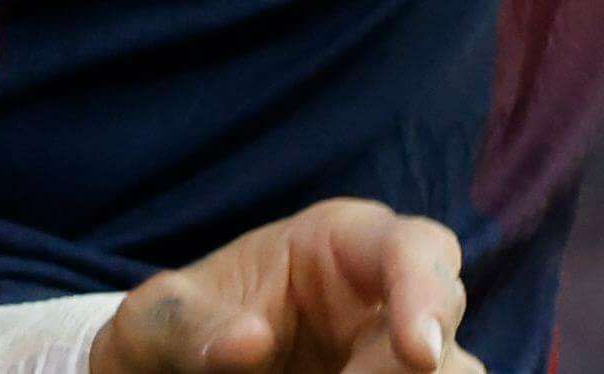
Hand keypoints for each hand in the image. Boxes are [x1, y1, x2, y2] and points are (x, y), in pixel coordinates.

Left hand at [86, 202, 474, 373]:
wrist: (171, 372)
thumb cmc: (173, 330)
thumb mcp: (158, 321)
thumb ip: (191, 327)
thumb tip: (249, 343)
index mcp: (340, 243)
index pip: (417, 248)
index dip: (428, 293)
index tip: (418, 353)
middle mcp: (384, 301)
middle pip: (445, 328)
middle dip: (409, 370)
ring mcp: (393, 360)